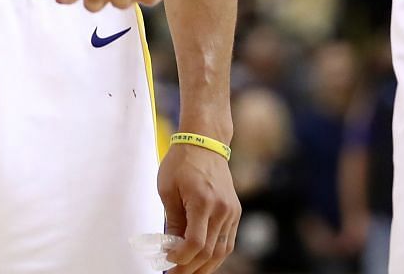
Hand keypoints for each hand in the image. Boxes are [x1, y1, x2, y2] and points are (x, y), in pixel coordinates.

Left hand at [157, 141, 239, 273]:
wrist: (205, 142)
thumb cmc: (182, 162)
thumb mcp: (167, 190)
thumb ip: (172, 220)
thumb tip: (170, 246)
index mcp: (203, 201)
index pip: (195, 243)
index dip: (181, 258)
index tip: (168, 260)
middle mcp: (222, 209)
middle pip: (209, 252)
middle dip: (190, 268)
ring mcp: (231, 212)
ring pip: (221, 252)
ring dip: (204, 266)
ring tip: (187, 272)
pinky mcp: (235, 212)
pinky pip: (227, 242)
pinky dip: (215, 255)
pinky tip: (201, 260)